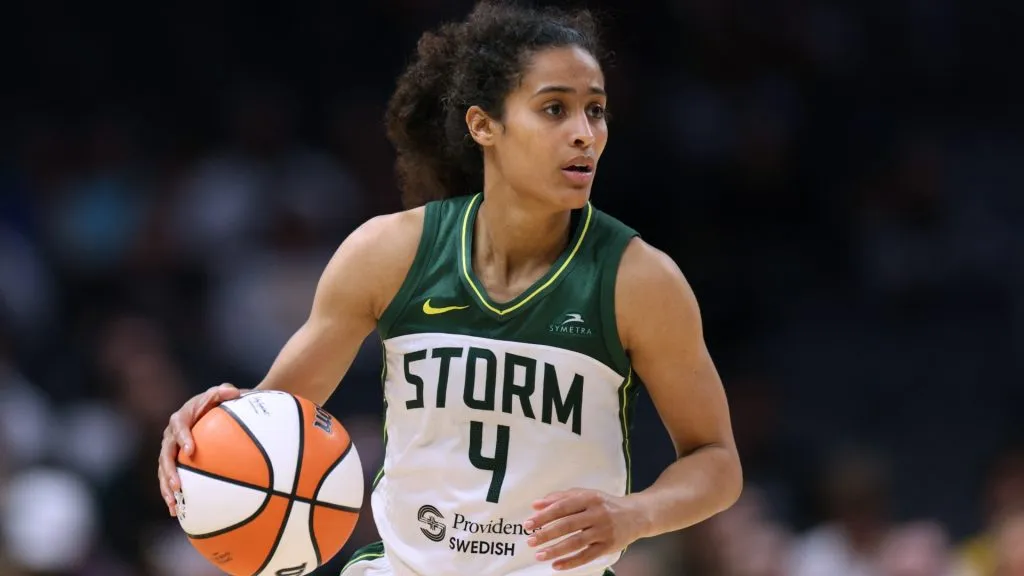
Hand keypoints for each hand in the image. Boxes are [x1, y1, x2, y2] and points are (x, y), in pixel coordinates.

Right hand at [157, 383, 241, 515]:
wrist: (211, 410)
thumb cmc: (218, 402)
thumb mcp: (222, 393)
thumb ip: (225, 392)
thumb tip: (235, 392)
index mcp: (181, 418)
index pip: (179, 428)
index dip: (182, 439)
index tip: (190, 451)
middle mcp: (170, 436)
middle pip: (165, 454)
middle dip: (170, 471)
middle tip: (178, 486)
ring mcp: (169, 451)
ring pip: (163, 471)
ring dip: (167, 488)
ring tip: (174, 505)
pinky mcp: (172, 463)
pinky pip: (169, 480)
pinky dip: (172, 495)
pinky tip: (177, 512)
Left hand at [523, 488, 647, 570]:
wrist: (637, 515)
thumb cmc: (605, 504)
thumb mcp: (586, 494)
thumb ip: (560, 497)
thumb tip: (536, 505)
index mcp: (590, 498)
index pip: (563, 507)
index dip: (544, 515)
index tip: (528, 523)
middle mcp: (597, 514)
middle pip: (568, 525)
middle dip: (546, 533)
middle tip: (530, 541)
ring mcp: (604, 531)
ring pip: (576, 542)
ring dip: (556, 550)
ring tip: (539, 555)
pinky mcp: (609, 546)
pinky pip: (587, 556)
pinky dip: (571, 562)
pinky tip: (556, 566)